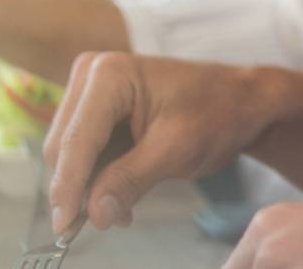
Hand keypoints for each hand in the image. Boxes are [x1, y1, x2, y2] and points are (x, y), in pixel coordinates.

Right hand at [44, 52, 262, 233]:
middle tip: (109, 221)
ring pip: (70, 152)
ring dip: (89, 186)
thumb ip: (130, 180)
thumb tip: (93, 214)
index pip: (76, 139)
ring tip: (123, 211)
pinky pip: (83, 150)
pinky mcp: (96, 107)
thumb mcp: (175, 150)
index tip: (64, 228)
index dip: (67, 186)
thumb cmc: (215, 113)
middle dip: (80, 188)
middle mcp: (90, 74)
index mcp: (108, 75)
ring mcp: (90, 89)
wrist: (237, 99)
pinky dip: (98, 177)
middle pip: (64, 145)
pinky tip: (121, 195)